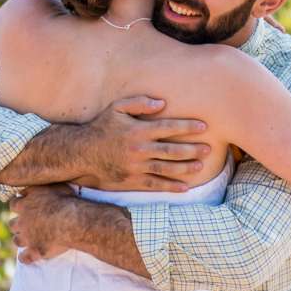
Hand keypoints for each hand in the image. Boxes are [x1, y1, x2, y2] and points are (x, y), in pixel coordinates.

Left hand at [13, 186, 90, 263]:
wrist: (72, 221)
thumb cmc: (65, 201)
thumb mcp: (51, 186)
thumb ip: (39, 188)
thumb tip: (32, 185)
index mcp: (24, 204)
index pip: (13, 204)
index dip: (18, 205)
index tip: (23, 206)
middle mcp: (22, 221)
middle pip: (12, 224)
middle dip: (18, 224)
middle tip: (26, 224)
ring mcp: (28, 238)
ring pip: (16, 241)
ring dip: (20, 240)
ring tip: (27, 240)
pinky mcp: (35, 251)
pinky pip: (25, 258)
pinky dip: (25, 258)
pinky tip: (27, 258)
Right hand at [73, 95, 210, 191]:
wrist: (82, 153)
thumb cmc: (102, 127)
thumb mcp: (116, 108)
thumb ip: (139, 102)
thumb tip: (162, 103)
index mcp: (138, 130)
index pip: (168, 128)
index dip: (187, 127)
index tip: (203, 126)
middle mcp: (139, 149)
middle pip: (172, 150)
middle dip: (192, 149)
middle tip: (208, 149)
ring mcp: (136, 167)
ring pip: (166, 169)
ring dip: (186, 168)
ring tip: (201, 166)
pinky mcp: (132, 181)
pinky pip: (155, 185)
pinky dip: (171, 187)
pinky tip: (184, 188)